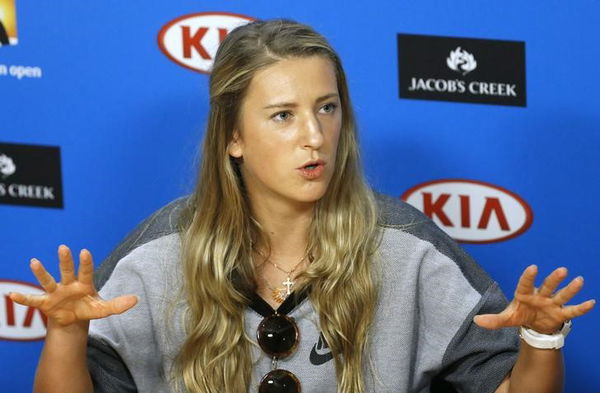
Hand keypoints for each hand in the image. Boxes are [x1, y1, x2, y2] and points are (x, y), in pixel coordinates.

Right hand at [9, 245, 137, 325]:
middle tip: (63, 247)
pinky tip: (11, 295)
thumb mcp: (103, 309)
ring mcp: (56, 292)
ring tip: (34, 262)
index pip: (86, 271)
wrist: (73, 320)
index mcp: (84, 284)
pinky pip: (33, 300)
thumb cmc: (88, 308)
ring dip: (41, 273)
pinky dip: (22, 299)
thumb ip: (118, 305)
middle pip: (67, 271)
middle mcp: (69, 284)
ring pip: (48, 281)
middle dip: (65, 260)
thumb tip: (136, 300)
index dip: (85, 263)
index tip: (84, 251)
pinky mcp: (45, 302)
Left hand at [474, 265, 594, 333]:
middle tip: (562, 270)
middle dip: (554, 279)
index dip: (529, 276)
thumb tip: (476, 321)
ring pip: (562, 295)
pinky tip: (591, 302)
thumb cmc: (520, 315)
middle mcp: (540, 296)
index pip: (526, 284)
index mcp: (525, 294)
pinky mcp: (561, 313)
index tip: (533, 267)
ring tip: (579, 280)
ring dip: (570, 289)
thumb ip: (494, 320)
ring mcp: (552, 304)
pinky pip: (572, 311)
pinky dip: (581, 308)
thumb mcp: (507, 318)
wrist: (534, 325)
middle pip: (548, 286)